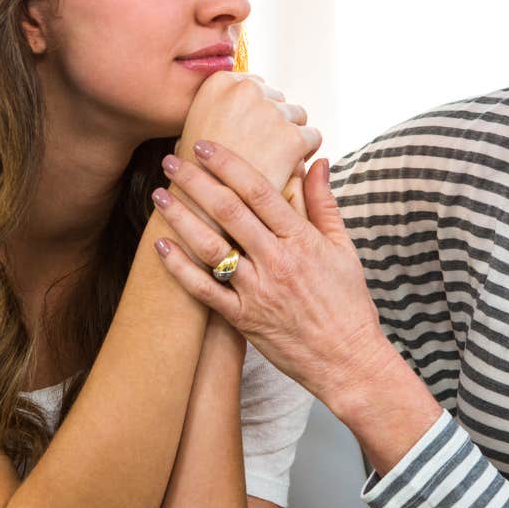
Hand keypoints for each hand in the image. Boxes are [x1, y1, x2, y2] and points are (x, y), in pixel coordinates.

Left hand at [149, 145, 398, 406]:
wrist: (348, 361)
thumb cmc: (348, 303)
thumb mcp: (344, 248)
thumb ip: (324, 203)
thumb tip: (316, 161)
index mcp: (302, 240)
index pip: (259, 191)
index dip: (229, 164)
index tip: (205, 146)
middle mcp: (277, 262)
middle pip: (228, 212)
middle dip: (196, 182)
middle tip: (171, 161)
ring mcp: (257, 291)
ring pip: (211, 247)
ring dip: (181, 218)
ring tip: (159, 196)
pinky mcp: (243, 319)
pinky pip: (205, 290)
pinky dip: (180, 267)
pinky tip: (161, 245)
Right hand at [177, 72, 319, 189]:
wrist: (201, 209)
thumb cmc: (196, 174)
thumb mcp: (197, 127)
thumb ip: (219, 109)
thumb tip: (241, 99)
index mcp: (221, 81)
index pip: (255, 86)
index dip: (254, 113)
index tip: (248, 134)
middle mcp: (247, 89)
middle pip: (277, 98)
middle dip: (272, 122)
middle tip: (260, 150)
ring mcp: (271, 113)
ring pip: (297, 116)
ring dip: (289, 135)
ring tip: (272, 161)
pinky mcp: (292, 138)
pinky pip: (313, 137)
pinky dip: (305, 153)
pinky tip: (287, 168)